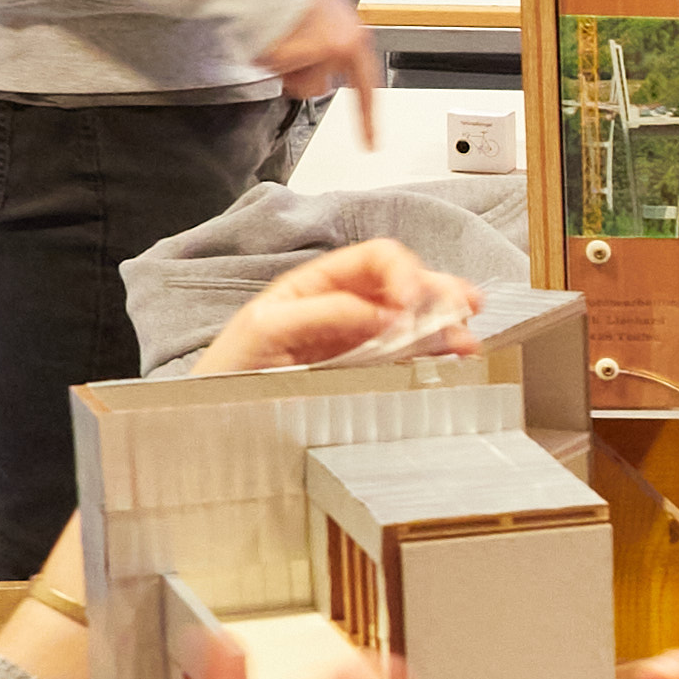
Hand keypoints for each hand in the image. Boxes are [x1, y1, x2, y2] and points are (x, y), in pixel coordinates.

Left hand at [197, 236, 481, 376]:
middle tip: (464, 306)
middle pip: (405, 286)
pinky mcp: (365, 374)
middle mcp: (346, 307)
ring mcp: (359, 342)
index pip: (376, 260)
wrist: (212, 418)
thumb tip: (381, 312)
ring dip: (444, 325)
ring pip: (414, 323)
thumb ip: (324, 313)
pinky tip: (451, 356)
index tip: (411, 301)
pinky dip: (433, 355)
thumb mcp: (268, 328)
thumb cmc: (230, 367)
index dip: (402, 272)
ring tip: (466, 338)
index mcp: (320, 284)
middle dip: (438, 292)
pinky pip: (408, 357)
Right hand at [262, 0, 383, 147]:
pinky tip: (269, 33)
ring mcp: (313, 52)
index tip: (370, 144)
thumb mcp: (331, 18)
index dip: (367, 119)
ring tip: (282, 34)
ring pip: (296, 83)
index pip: (367, 88)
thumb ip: (335, 46)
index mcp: (354, 40)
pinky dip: (265, 55)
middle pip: (317, 88)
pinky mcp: (287, 54)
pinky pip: (272, 68)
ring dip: (284, 66)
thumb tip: (328, 74)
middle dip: (302, 74)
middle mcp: (340, 48)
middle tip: (293, 47)